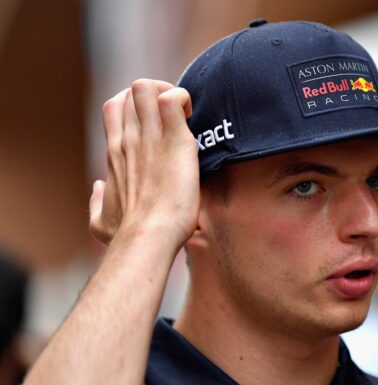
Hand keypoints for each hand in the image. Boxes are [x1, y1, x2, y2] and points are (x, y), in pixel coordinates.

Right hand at [89, 79, 198, 247]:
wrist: (149, 236)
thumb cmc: (127, 234)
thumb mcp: (100, 220)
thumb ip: (95, 202)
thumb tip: (97, 190)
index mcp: (115, 153)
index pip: (114, 107)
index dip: (136, 105)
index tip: (156, 123)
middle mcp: (128, 139)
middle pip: (131, 91)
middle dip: (156, 94)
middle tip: (175, 117)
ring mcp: (149, 137)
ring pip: (146, 87)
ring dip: (168, 92)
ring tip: (184, 116)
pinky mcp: (175, 140)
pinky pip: (174, 98)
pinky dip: (184, 99)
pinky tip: (191, 118)